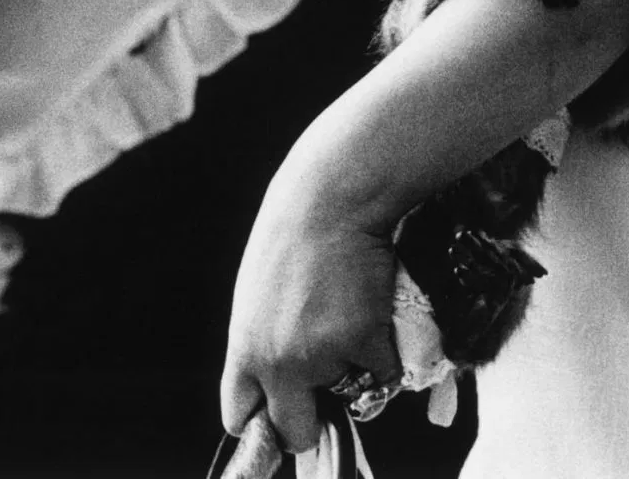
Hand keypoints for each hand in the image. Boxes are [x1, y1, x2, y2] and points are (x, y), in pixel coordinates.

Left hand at [220, 186, 400, 455]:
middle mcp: (279, 364)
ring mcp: (323, 357)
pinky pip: (385, 375)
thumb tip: (284, 370)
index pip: (240, 417)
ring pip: (350, 393)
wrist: (334, 196)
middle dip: (313, 420)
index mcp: (245, 350)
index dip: (264, 419)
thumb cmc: (294, 231)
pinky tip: (378, 312)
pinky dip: (387, 353)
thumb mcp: (258, 293)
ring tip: (352, 315)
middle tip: (330, 393)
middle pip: (295, 432)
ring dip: (355, 370)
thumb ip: (265, 338)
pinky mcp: (365, 343)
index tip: (281, 410)